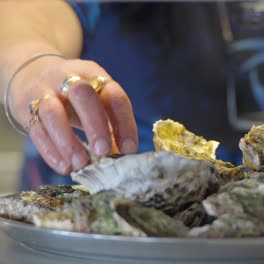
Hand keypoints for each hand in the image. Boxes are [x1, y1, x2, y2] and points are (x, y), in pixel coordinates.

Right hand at [7, 56, 137, 173]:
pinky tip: (64, 166)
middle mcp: (69, 79)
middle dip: (95, 125)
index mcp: (95, 76)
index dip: (125, 123)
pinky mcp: (24, 108)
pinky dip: (50, 151)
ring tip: (81, 164)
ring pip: (53, 113)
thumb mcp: (95, 102)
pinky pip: (36, 130)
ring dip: (68, 141)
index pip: (115, 97)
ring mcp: (44, 92)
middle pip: (82, 95)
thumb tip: (122, 157)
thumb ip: (110, 126)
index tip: (129, 149)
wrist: (29, 72)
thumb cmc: (73, 96)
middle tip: (103, 152)